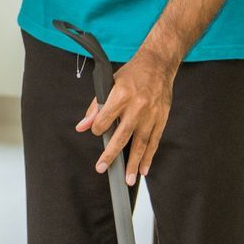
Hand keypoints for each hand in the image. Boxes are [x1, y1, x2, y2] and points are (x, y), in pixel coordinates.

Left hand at [76, 48, 174, 183]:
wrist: (158, 64)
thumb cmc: (132, 74)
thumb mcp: (110, 84)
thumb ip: (95, 107)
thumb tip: (82, 126)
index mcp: (122, 95)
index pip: (105, 119)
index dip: (98, 128)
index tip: (97, 131)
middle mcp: (137, 106)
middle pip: (122, 135)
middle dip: (111, 154)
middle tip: (102, 168)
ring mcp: (151, 114)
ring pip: (140, 143)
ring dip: (134, 163)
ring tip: (128, 179)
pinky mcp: (162, 118)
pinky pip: (154, 141)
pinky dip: (149, 157)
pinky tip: (144, 169)